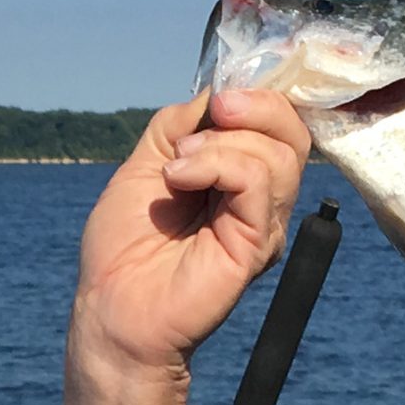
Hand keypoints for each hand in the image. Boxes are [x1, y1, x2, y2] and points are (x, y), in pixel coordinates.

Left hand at [69, 88, 313, 378]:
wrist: (112, 309)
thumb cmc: (124, 247)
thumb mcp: (146, 163)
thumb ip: (181, 126)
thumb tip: (217, 96)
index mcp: (238, 177)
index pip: (277, 122)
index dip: (256, 95)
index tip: (217, 98)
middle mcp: (260, 199)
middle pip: (292, 131)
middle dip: (253, 106)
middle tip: (211, 116)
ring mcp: (263, 222)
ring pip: (280, 152)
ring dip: (222, 142)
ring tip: (177, 167)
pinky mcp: (258, 243)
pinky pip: (258, 181)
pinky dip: (217, 164)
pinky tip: (178, 179)